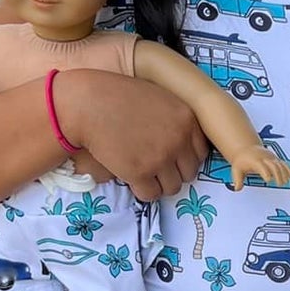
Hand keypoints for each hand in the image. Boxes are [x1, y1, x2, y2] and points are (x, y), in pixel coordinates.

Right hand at [61, 69, 208, 201]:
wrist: (88, 104)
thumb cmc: (118, 96)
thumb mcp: (158, 98)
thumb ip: (175, 119)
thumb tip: (183, 143)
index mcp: (187, 119)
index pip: (201, 152)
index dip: (185, 157)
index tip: (172, 157)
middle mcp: (179, 140)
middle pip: (189, 173)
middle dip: (173, 172)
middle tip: (155, 166)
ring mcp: (160, 158)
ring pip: (172, 187)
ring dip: (159, 183)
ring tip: (143, 173)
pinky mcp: (140, 173)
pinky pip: (151, 194)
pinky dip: (143, 190)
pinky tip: (133, 178)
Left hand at [225, 145, 289, 189]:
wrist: (246, 149)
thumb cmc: (242, 160)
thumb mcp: (236, 170)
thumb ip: (237, 180)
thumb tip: (237, 188)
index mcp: (255, 161)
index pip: (262, 167)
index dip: (266, 172)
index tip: (268, 180)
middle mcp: (265, 158)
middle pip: (273, 165)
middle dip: (278, 174)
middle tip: (279, 183)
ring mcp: (271, 158)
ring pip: (280, 164)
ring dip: (284, 173)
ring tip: (286, 181)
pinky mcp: (275, 159)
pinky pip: (283, 163)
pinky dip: (288, 169)